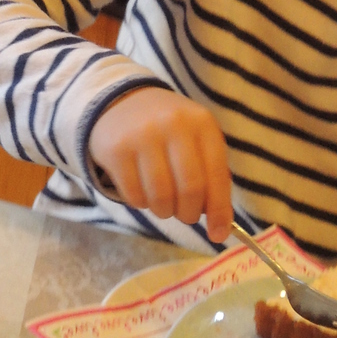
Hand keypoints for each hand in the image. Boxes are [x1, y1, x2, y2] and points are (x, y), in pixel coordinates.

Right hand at [87, 87, 231, 239]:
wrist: (121, 102)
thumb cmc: (168, 129)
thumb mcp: (195, 140)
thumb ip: (210, 175)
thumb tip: (219, 225)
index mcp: (202, 124)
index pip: (216, 176)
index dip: (219, 210)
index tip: (218, 235)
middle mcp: (174, 126)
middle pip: (190, 190)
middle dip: (189, 213)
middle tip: (185, 214)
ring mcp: (143, 137)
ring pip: (161, 197)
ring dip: (164, 211)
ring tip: (163, 203)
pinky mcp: (117, 150)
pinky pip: (134, 196)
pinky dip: (141, 204)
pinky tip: (142, 190)